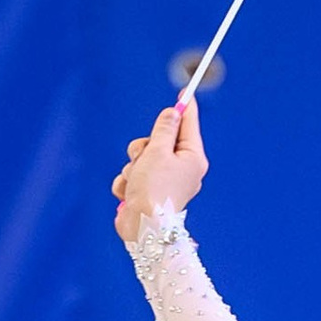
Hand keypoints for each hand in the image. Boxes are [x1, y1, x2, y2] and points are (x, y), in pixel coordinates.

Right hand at [113, 94, 206, 241]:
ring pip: (141, 158)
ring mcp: (163, 182)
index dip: (183, 107)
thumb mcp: (158, 151)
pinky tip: (130, 194)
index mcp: (192, 158)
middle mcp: (181, 170)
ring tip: (137, 181)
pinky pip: (132, 176)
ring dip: (133, 167)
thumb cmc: (155, 189)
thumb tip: (173, 113)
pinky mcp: (147, 193)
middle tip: (144, 157)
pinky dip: (128, 183)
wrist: (143, 228)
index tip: (185, 91)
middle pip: (159, 141)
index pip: (188, 125)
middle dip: (145, 147)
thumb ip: (164, 130)